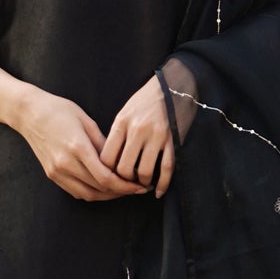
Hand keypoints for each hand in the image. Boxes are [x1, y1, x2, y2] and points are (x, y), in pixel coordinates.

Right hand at [13, 86, 148, 201]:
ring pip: (88, 195)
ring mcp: (57, 172)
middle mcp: (66, 164)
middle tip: (136, 188)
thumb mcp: (87, 121)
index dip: (125, 186)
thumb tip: (120, 162)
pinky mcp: (52, 175)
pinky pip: (76, 192)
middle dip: (121, 192)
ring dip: (107, 196)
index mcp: (78, 148)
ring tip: (122, 190)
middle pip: (99, 189)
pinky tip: (103, 187)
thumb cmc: (59, 111)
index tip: (139, 186)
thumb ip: (103, 144)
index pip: (106, 178)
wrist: (29, 114)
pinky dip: (92, 193)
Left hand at [99, 76, 175, 199]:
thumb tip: (110, 162)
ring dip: (142, 182)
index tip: (110, 175)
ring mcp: (156, 136)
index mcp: (122, 122)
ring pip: (144, 171)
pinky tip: (158, 191)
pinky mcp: (173, 141)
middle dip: (124, 180)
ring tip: (142, 183)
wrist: (172, 86)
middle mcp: (137, 130)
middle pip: (124, 168)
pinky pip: (166, 169)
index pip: (107, 156)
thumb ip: (118, 135)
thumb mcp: (125, 112)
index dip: (106, 171)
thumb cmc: (145, 101)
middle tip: (126, 183)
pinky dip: (162, 184)